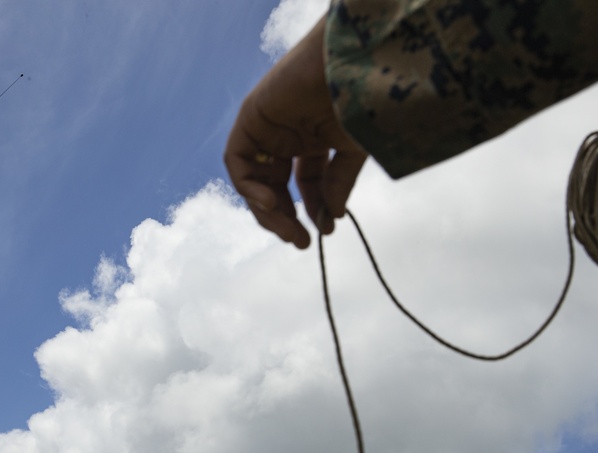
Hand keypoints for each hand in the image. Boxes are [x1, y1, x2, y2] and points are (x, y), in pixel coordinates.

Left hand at [224, 16, 366, 248]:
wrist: (352, 67)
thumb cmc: (360, 100)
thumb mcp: (352, 151)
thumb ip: (337, 184)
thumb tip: (332, 218)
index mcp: (314, 139)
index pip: (305, 183)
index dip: (312, 209)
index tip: (323, 232)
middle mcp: (288, 134)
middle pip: (276, 187)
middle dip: (286, 218)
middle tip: (300, 241)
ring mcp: (267, 128)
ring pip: (255, 180)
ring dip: (267, 211)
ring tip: (288, 229)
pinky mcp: (250, 119)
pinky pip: (237, 161)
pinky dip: (249, 187)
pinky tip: (271, 203)